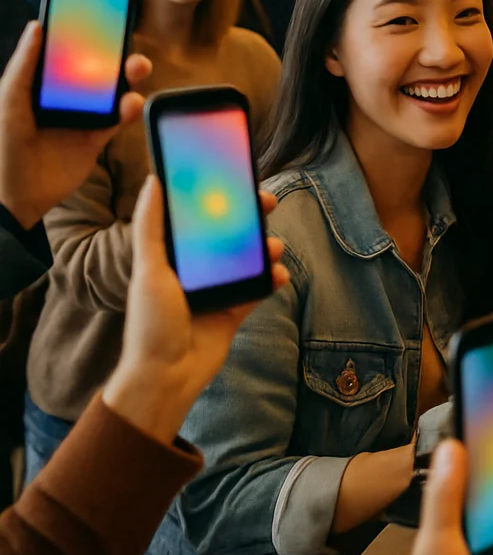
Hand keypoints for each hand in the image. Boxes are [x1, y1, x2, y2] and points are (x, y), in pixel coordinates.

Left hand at [0, 22, 152, 227]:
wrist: (13, 196)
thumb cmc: (2, 146)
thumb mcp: (9, 100)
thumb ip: (25, 66)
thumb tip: (37, 26)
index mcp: (39, 85)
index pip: (65, 54)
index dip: (84, 37)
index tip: (102, 18)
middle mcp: (63, 99)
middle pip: (95, 71)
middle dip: (114, 56)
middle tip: (128, 45)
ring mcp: (81, 119)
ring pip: (112, 92)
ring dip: (128, 79)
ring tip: (137, 68)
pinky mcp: (96, 140)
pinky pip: (118, 121)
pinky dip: (129, 110)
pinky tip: (131, 103)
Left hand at [102, 176, 288, 444]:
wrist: (168, 376)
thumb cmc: (151, 324)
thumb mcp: (149, 271)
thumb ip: (151, 227)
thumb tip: (154, 181)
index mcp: (171, 257)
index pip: (196, 218)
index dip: (216, 197)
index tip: (235, 178)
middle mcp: (196, 269)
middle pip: (228, 233)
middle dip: (249, 217)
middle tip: (268, 203)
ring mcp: (218, 289)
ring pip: (248, 258)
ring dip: (265, 248)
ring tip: (274, 246)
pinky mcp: (235, 309)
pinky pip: (260, 288)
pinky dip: (273, 279)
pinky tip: (280, 274)